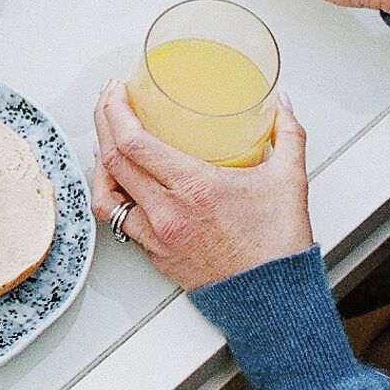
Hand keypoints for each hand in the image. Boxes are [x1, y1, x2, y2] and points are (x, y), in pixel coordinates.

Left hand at [90, 82, 312, 290]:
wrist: (272, 299)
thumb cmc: (279, 246)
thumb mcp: (290, 180)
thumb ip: (289, 134)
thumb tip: (282, 105)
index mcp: (195, 188)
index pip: (134, 142)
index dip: (115, 110)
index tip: (116, 90)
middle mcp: (168, 212)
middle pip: (112, 159)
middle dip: (103, 121)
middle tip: (108, 99)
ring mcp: (157, 236)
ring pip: (106, 194)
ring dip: (99, 160)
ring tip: (105, 138)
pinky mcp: (155, 254)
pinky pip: (119, 221)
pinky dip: (111, 195)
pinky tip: (118, 181)